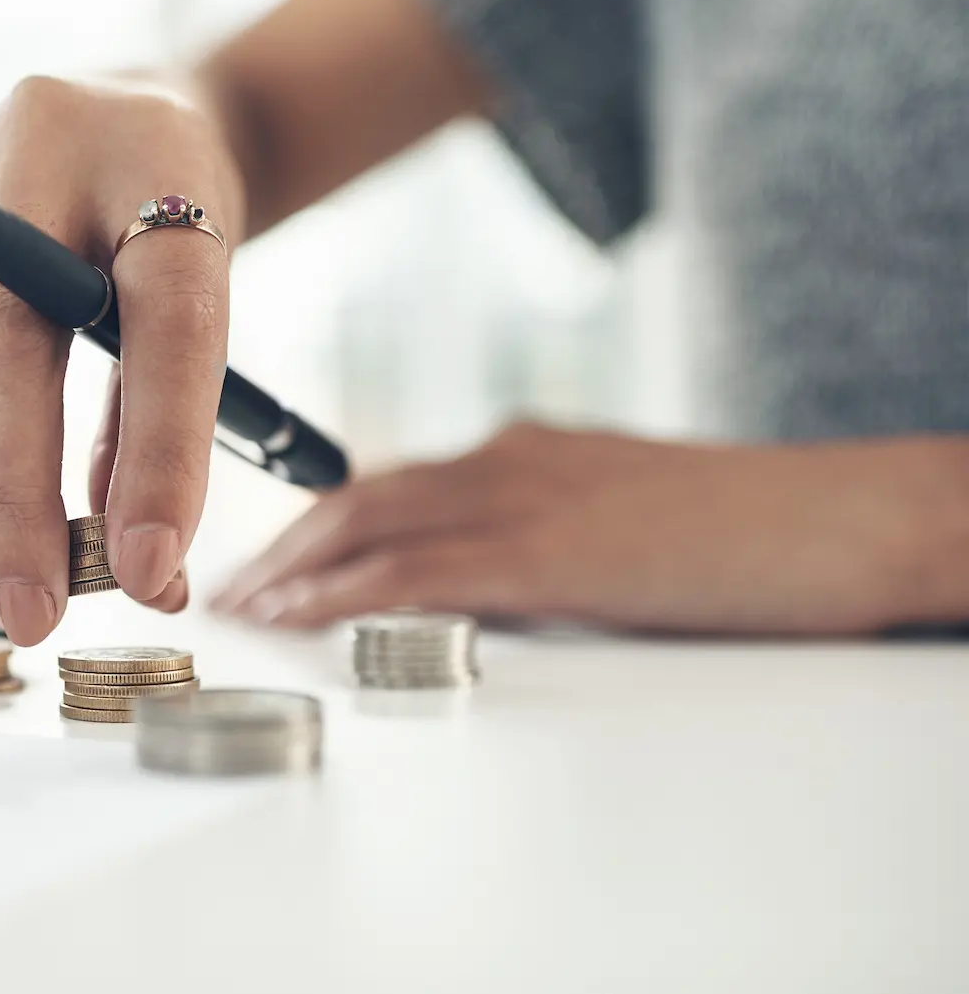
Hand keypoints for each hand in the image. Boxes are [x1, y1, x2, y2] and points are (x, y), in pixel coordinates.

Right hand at [0, 76, 243, 643]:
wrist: (124, 114)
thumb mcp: (209, 293)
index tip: (156, 573)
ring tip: (4, 584)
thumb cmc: (175, 223)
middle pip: (5, 340)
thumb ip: (169, 418)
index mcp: (156, 160)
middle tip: (39, 614)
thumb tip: (139, 574)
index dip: (162, 453)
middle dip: (14, 501)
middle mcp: (37, 144)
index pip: (166, 314)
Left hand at [211, 422, 968, 634]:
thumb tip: (477, 568)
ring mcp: (526, 500)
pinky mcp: (550, 555)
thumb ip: (542, 524)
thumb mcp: (620, 510)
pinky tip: (301, 616)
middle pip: (357, 493)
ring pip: (370, 522)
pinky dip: (346, 592)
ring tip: (240, 608)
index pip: (390, 478)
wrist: (839, 515)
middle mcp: (506, 459)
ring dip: (292, 567)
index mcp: (521, 448)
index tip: (266, 553)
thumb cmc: (745, 525)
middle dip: (282, 542)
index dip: (314, 516)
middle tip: (227, 586)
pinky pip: (420, 571)